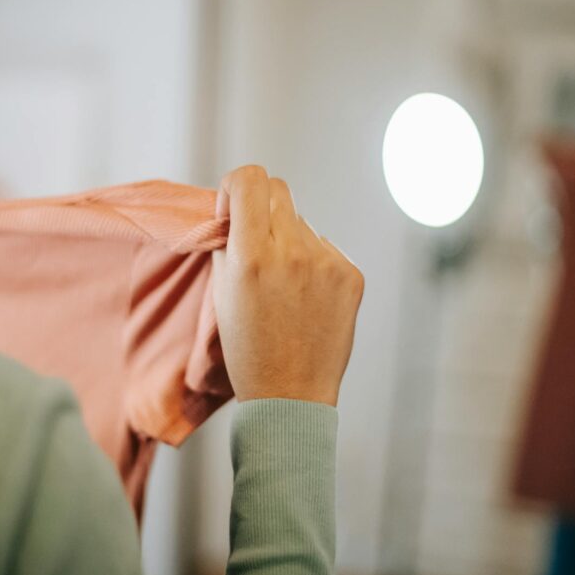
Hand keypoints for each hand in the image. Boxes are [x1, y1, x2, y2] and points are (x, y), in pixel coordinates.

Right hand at [212, 166, 363, 406]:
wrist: (291, 396)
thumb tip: (234, 210)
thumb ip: (227, 243)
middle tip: (257, 244)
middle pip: (278, 191)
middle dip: (261, 209)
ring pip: (302, 224)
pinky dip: (313, 264)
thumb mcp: (222, 293)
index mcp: (252, 255)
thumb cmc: (248, 348)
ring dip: (289, 241)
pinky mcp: (352, 275)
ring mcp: (328, 262)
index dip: (234, 186)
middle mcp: (293, 252)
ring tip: (284, 288)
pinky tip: (307, 299)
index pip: (249, 179)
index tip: (230, 211)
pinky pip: (326, 248)